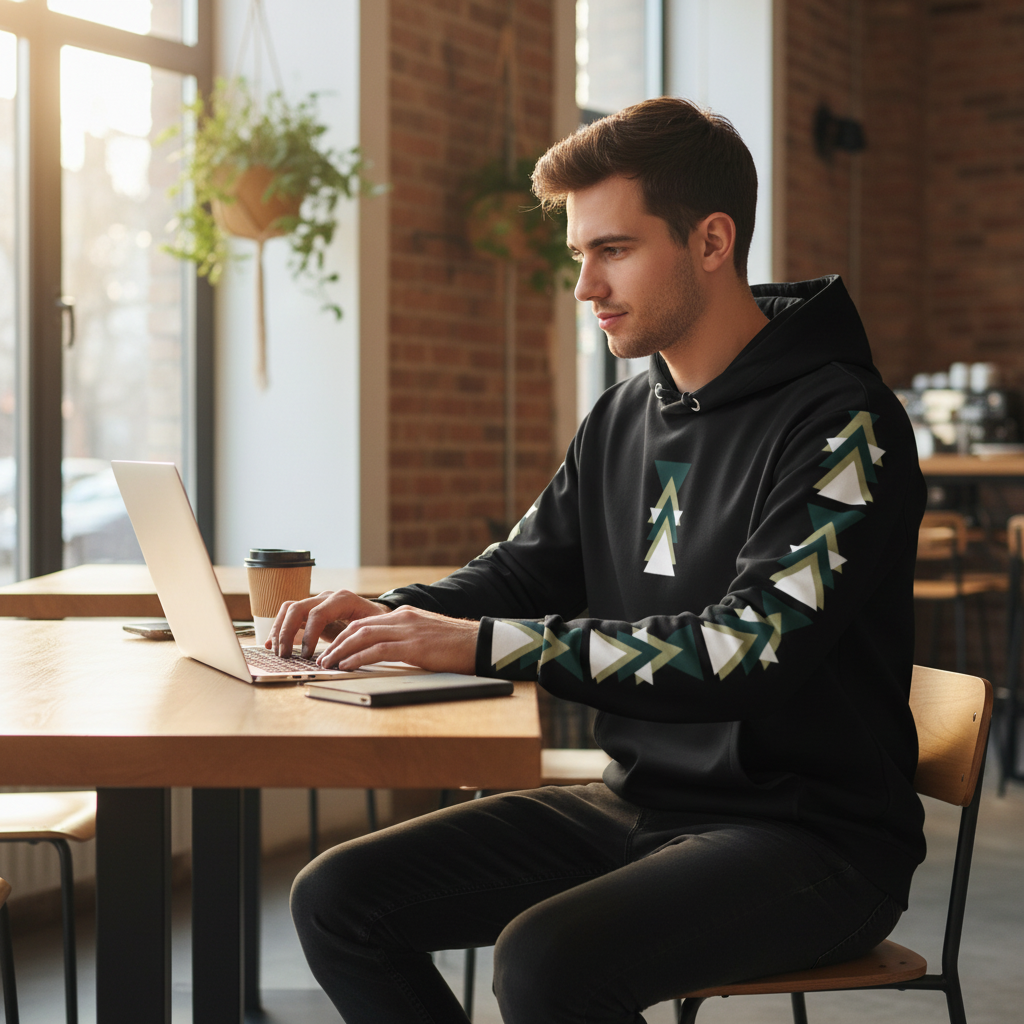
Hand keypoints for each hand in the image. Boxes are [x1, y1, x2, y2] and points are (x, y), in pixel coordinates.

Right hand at [269, 589, 389, 658]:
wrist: (378, 615)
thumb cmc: (377, 623)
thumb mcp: (373, 630)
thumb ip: (358, 640)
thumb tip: (339, 658)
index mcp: (343, 599)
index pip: (318, 613)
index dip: (309, 635)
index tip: (307, 655)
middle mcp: (327, 597)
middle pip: (297, 609)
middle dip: (287, 633)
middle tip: (285, 656)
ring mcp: (317, 602)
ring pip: (289, 609)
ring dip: (279, 630)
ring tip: (277, 652)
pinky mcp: (310, 611)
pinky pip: (289, 615)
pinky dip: (278, 629)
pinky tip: (270, 645)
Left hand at [315, 604, 478, 674]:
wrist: (480, 643)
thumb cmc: (456, 645)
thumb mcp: (426, 636)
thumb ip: (405, 639)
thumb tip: (386, 653)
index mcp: (405, 615)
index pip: (365, 623)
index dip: (345, 637)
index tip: (332, 650)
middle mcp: (403, 618)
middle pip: (359, 627)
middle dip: (337, 643)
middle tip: (323, 658)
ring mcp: (408, 630)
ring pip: (363, 636)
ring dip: (341, 651)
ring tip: (328, 664)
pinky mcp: (414, 646)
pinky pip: (377, 650)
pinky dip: (357, 658)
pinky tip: (347, 666)